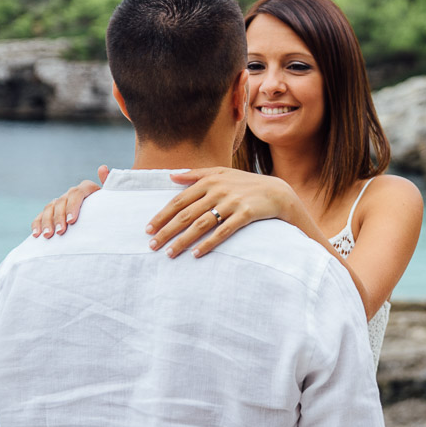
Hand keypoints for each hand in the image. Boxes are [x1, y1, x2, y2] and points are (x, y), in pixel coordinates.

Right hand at [31, 165, 108, 237]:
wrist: (104, 216)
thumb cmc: (109, 208)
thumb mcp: (111, 198)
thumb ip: (108, 184)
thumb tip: (103, 167)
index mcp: (87, 188)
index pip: (77, 193)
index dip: (73, 206)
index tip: (72, 221)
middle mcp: (72, 193)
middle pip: (61, 201)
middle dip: (59, 217)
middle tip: (60, 232)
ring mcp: (61, 201)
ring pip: (49, 208)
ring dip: (47, 221)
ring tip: (47, 235)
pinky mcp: (52, 212)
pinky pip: (41, 215)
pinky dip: (37, 224)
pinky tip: (37, 234)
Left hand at [146, 167, 291, 258]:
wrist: (276, 191)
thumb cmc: (245, 183)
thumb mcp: (221, 173)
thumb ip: (196, 174)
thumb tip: (171, 176)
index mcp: (209, 181)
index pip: (179, 200)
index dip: (162, 215)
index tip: (148, 229)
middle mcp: (218, 191)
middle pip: (186, 214)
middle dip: (167, 231)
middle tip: (152, 245)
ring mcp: (231, 203)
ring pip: (200, 225)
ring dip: (183, 240)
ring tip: (169, 253)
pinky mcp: (244, 215)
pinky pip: (223, 232)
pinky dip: (208, 243)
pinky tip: (196, 254)